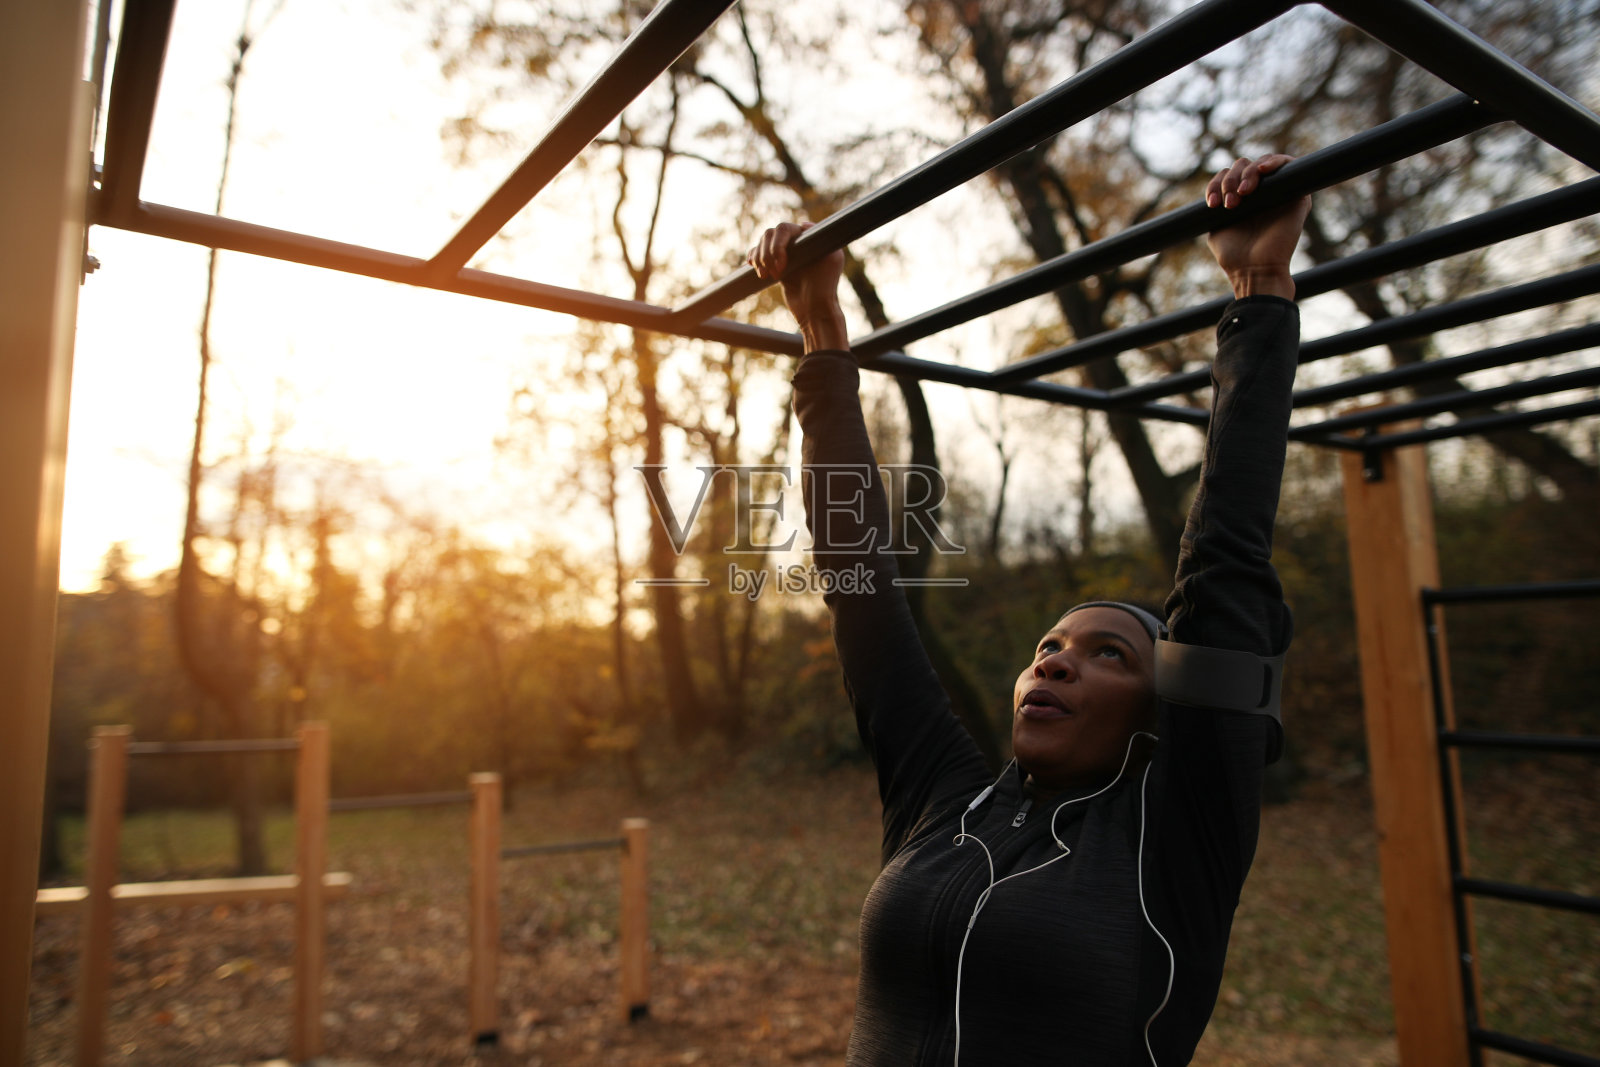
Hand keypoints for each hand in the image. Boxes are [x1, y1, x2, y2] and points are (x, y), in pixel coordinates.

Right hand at [748, 222, 848, 352]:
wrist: (815, 309)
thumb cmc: (825, 285)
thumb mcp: (832, 259)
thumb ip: (823, 238)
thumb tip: (803, 224)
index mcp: (807, 238)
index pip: (784, 229)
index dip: (778, 246)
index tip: (781, 266)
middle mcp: (795, 243)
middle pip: (769, 235)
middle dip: (767, 254)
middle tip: (774, 274)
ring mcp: (785, 254)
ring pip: (761, 244)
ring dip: (759, 259)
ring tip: (765, 276)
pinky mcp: (775, 266)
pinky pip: (757, 254)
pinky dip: (753, 258)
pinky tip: (752, 266)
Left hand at [1205, 154, 1309, 300]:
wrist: (1255, 270)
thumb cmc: (1235, 255)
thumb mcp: (1217, 227)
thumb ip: (1218, 206)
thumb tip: (1218, 190)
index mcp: (1241, 201)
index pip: (1227, 176)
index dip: (1216, 184)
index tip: (1212, 204)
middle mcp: (1260, 195)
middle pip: (1243, 166)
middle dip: (1231, 179)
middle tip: (1230, 202)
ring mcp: (1278, 193)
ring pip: (1262, 163)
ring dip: (1248, 173)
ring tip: (1243, 192)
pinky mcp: (1297, 195)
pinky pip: (1289, 164)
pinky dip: (1275, 161)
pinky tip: (1262, 171)